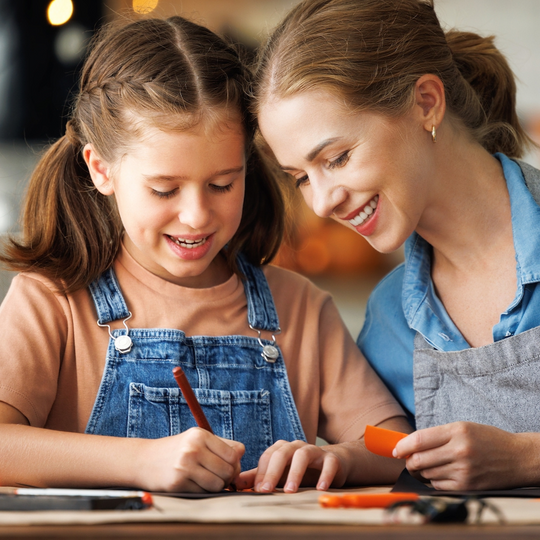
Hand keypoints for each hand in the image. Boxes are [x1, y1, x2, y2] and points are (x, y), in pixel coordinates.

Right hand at [136, 427, 244, 492]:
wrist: (144, 460)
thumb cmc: (177, 450)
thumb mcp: (197, 439)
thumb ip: (222, 445)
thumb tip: (241, 455)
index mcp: (200, 435)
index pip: (234, 453)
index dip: (235, 463)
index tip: (227, 466)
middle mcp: (193, 448)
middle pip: (228, 470)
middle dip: (227, 477)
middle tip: (218, 476)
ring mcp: (184, 466)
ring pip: (218, 484)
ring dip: (216, 486)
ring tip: (206, 480)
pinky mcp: (178, 483)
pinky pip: (203, 492)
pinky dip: (202, 491)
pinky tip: (193, 483)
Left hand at [235, 440, 345, 492]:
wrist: (333, 463)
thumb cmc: (301, 469)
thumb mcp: (280, 473)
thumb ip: (259, 476)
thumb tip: (235, 481)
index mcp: (283, 448)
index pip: (268, 456)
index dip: (261, 472)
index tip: (256, 490)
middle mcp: (297, 446)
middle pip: (282, 453)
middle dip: (272, 472)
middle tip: (266, 490)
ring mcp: (315, 451)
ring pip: (303, 455)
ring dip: (295, 472)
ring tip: (290, 490)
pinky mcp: (332, 459)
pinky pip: (328, 464)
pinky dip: (324, 475)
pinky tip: (320, 488)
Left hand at [393, 421, 539, 489]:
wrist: (517, 458)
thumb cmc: (486, 440)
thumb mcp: (462, 428)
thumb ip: (436, 436)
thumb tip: (409, 446)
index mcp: (456, 431)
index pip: (419, 440)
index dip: (402, 446)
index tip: (395, 450)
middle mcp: (459, 451)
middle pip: (419, 459)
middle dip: (408, 461)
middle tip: (408, 460)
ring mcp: (464, 470)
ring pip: (427, 474)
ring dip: (421, 471)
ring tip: (428, 465)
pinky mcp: (468, 486)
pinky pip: (439, 485)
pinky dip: (434, 481)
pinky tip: (441, 474)